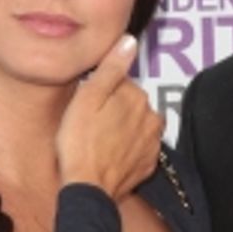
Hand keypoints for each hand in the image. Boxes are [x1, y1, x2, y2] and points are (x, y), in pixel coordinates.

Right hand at [56, 33, 163, 199]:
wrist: (88, 189)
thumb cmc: (79, 143)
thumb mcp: (87, 98)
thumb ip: (110, 68)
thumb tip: (129, 41)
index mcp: (137, 97)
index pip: (120, 83)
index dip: (101, 92)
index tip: (87, 106)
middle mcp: (152, 118)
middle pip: (131, 104)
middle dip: (114, 110)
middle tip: (90, 125)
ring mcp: (153, 143)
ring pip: (136, 125)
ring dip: (123, 129)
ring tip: (100, 142)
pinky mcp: (149, 164)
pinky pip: (139, 148)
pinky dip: (128, 149)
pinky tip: (110, 155)